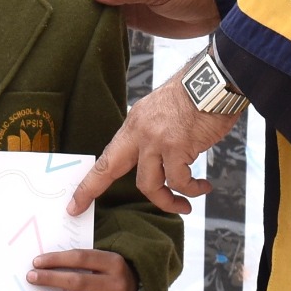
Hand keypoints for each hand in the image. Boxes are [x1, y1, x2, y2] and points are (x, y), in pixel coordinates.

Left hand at [27, 247, 138, 290]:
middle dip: (51, 279)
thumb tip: (50, 252)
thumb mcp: (104, 257)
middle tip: (31, 277)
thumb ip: (81, 257)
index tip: (37, 262)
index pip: (80, 258)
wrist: (137, 289)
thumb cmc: (109, 271)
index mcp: (113, 262)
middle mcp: (116, 285)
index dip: (57, 259)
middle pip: (78, 282)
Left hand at [68, 75, 239, 215]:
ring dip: (168, 201)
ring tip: (185, 205)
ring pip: (150, 185)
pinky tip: (203, 187)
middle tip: (81, 209)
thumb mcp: (162, 110)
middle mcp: (141, 132)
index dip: (89, 182)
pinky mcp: (178, 147)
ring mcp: (157, 140)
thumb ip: (152, 133)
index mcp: (135, 124)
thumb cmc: (196, 96)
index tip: (75, 202)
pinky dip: (192, 190)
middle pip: (110, 168)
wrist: (215, 81)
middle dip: (92, 190)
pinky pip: (180, 181)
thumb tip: (153, 157)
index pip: (107, 156)